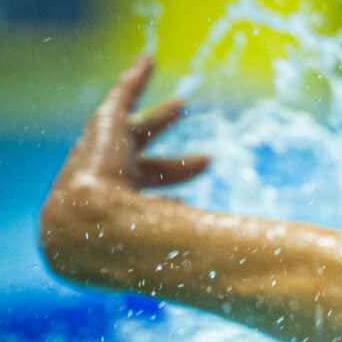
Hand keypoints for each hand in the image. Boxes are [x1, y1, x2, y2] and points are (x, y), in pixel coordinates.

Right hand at [39, 55, 208, 283]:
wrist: (89, 225)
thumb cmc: (134, 245)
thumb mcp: (176, 255)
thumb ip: (207, 261)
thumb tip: (252, 283)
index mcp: (125, 214)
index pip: (158, 207)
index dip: (175, 207)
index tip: (192, 207)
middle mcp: (112, 183)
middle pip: (150, 169)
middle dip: (178, 166)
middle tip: (210, 160)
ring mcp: (105, 153)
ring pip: (134, 129)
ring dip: (159, 119)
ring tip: (184, 105)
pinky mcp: (104, 125)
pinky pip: (122, 92)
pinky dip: (137, 75)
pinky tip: (151, 57)